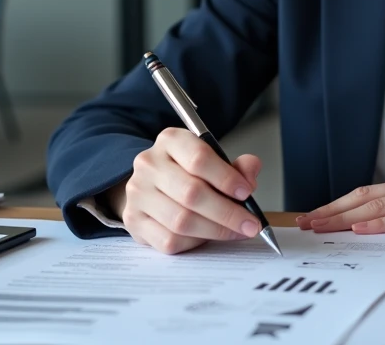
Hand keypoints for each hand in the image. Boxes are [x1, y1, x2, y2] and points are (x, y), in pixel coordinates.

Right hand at [109, 127, 263, 253]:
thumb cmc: (188, 173)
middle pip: (192, 193)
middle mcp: (149, 164)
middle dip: (227, 213)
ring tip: (235, 232)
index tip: (246, 192)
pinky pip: (168, 240)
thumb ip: (236, 166)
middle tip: (250, 224)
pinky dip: (194, 242)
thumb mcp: (213, 161)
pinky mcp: (133, 220)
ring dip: (215, 231)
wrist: (152, 187)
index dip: (226, 178)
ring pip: (181, 220)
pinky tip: (207, 237)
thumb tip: (251, 168)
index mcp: (171, 141)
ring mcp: (138, 193)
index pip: (199, 158)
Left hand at [295, 162, 384, 234]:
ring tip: (318, 226)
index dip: (342, 203)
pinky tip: (359, 228)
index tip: (318, 214)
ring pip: (377, 207)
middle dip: (331, 210)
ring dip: (343, 217)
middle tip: (304, 222)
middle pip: (365, 197)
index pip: (372, 193)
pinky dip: (379, 223)